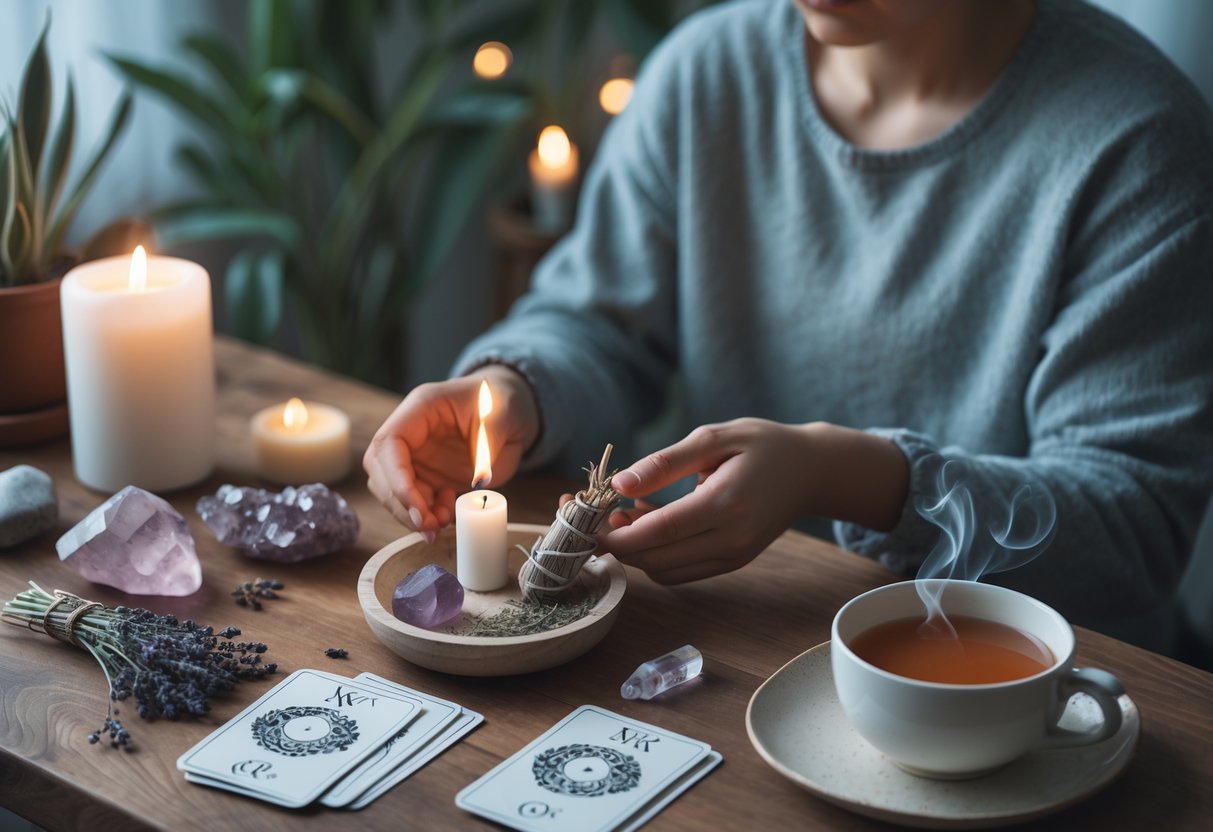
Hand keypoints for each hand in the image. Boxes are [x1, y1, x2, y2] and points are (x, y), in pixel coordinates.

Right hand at [364, 365, 539, 539]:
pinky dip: (425, 516)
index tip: (418, 506)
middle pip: (381, 470)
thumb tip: (479, 479)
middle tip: (429, 525)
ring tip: (443, 523)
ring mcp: (416, 456)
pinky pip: (413, 502)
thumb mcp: (504, 414)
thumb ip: (490, 443)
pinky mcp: (427, 477)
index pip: (389, 442)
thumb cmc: (503, 402)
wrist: (511, 412)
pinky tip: (447, 516)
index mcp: (422, 408)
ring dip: (411, 514)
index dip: (396, 477)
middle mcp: (411, 433)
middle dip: (401, 503)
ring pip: (391, 490)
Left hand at [600, 419, 907, 583]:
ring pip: (664, 570)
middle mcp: (732, 540)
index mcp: (727, 504)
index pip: (657, 533)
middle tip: (592, 511)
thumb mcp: (713, 437)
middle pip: (655, 559)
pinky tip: (648, 519)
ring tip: (622, 511)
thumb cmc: (762, 445)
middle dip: (615, 543)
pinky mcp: (731, 563)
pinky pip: (680, 570)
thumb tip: (620, 483)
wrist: (810, 471)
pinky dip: (655, 553)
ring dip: (634, 550)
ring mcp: (733, 557)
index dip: (613, 533)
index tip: (582, 517)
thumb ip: (666, 462)